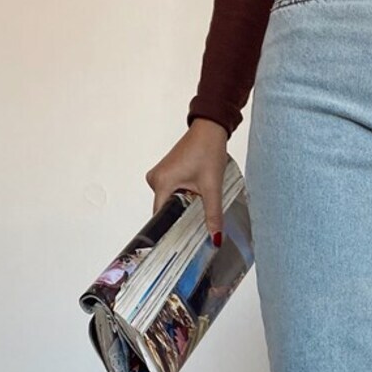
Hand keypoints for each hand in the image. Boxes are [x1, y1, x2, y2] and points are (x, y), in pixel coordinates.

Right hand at [146, 119, 228, 244]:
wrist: (209, 128)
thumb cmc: (207, 150)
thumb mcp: (212, 186)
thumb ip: (213, 214)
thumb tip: (215, 237)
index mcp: (161, 183)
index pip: (161, 216)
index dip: (172, 230)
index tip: (181, 243)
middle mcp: (155, 180)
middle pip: (166, 210)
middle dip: (181, 219)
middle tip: (196, 230)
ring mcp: (160, 175)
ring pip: (171, 201)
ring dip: (184, 207)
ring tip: (198, 210)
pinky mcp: (167, 172)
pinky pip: (172, 192)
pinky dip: (184, 197)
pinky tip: (195, 199)